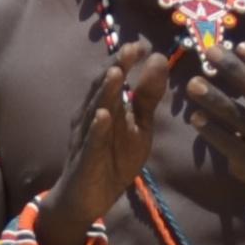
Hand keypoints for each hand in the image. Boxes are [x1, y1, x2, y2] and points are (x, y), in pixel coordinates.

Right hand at [43, 45, 171, 238]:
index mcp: (104, 106)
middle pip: (102, 89)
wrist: (85, 200)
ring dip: (104, 93)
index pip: (113, 78)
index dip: (125, 61)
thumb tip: (159, 59)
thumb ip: (148, 96)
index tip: (141, 44)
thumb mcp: (138, 126)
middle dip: (115, 68)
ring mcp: (85, 138)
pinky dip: (97, 130)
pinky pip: (91, 143)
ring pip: (95, 111)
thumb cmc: (111, 159)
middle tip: (129, 49)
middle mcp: (90, 117)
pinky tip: (103, 116)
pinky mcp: (85, 161)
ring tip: (115, 73)